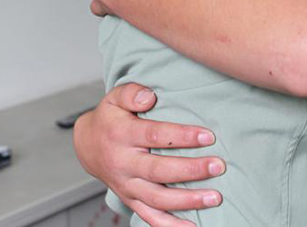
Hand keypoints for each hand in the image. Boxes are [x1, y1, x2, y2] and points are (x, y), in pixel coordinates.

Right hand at [73, 83, 224, 226]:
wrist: (88, 145)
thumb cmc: (110, 118)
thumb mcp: (115, 97)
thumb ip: (132, 92)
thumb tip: (149, 97)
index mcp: (121, 135)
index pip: (154, 136)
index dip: (182, 137)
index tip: (208, 136)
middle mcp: (123, 163)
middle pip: (159, 170)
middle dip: (191, 169)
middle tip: (219, 166)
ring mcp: (126, 185)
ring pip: (158, 198)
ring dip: (187, 200)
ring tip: (215, 197)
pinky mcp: (130, 200)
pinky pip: (150, 216)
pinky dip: (170, 225)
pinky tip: (193, 226)